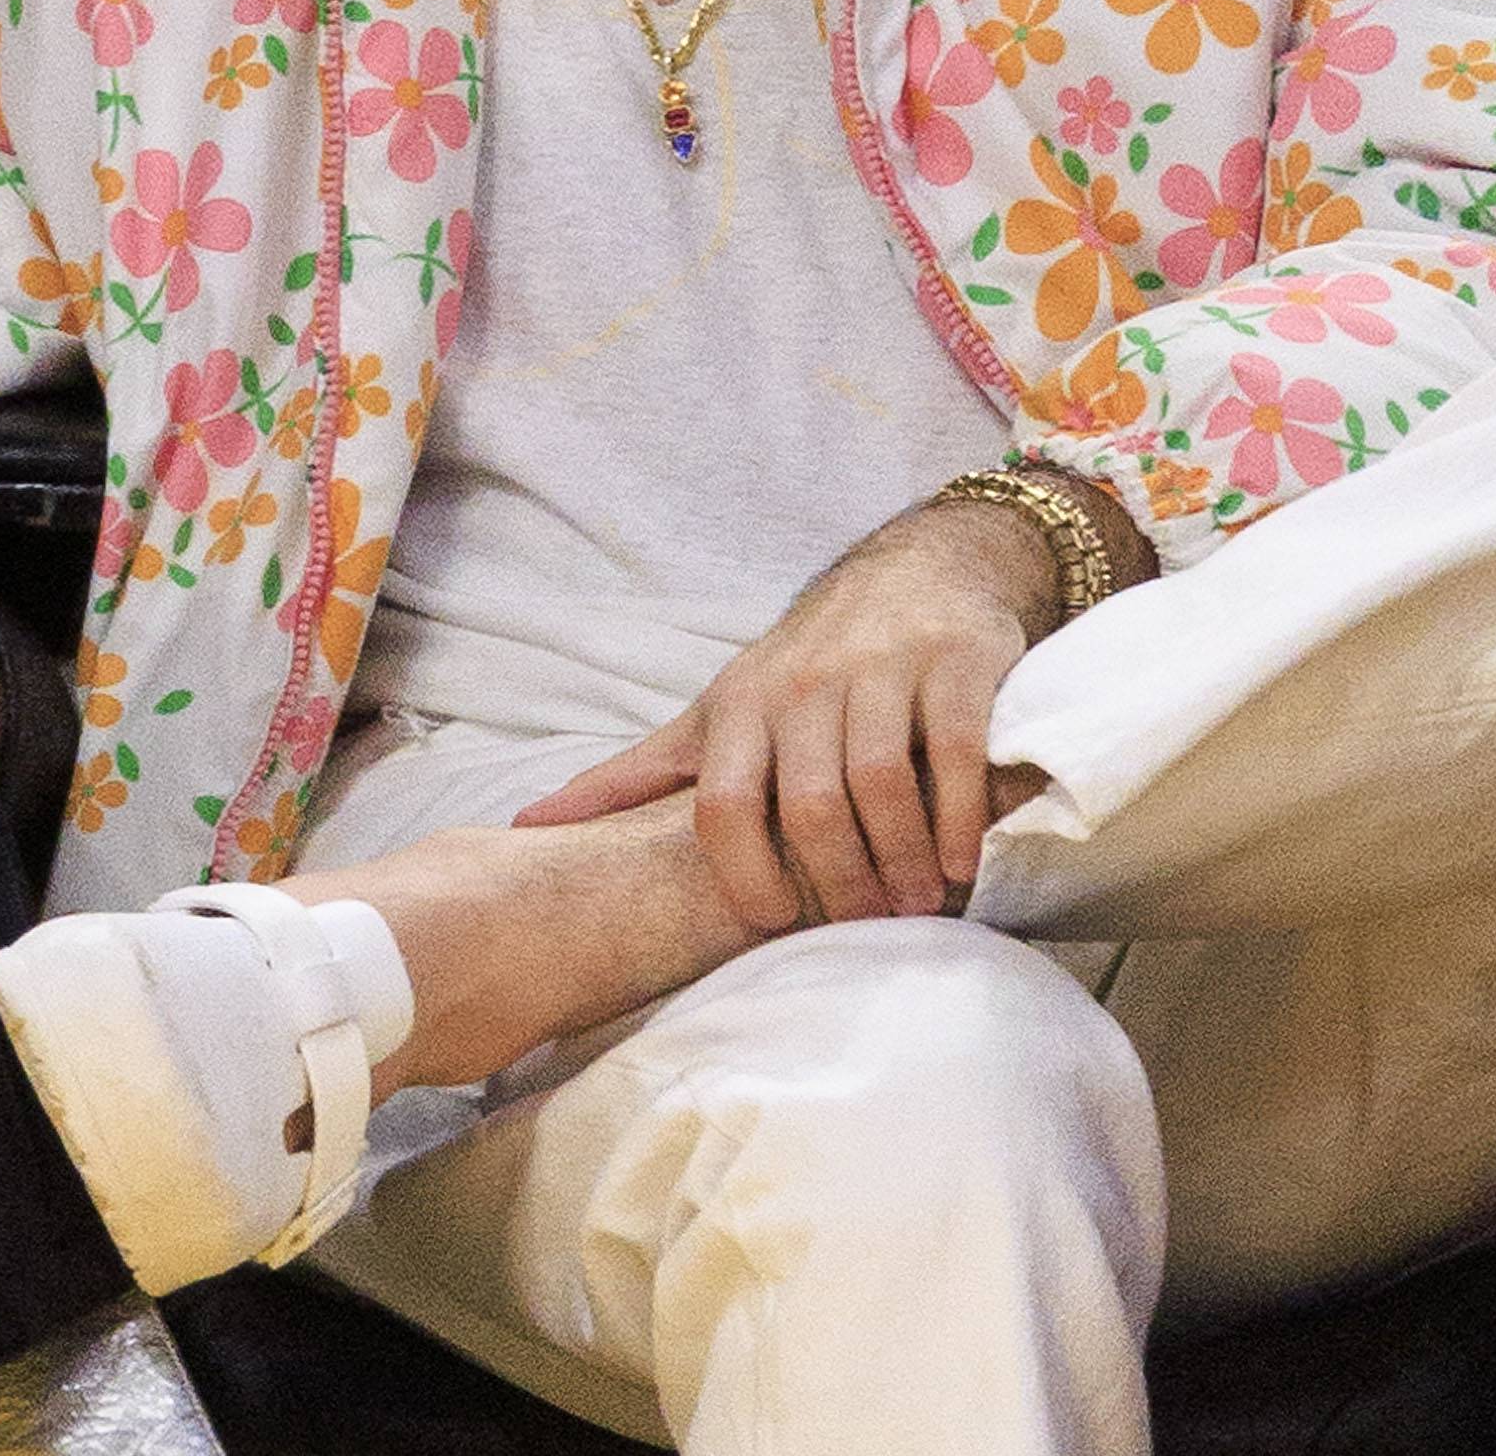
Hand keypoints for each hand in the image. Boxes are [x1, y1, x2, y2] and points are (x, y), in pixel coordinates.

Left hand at [517, 484, 1126, 931]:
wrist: (917, 569)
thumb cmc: (805, 666)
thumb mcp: (715, 712)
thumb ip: (636, 774)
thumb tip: (531, 822)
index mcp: (739, 707)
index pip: (722, 803)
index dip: (744, 874)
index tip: (775, 924)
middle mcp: (805, 686)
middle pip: (810, 805)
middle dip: (838, 884)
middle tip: (866, 926)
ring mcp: (882, 672)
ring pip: (882, 784)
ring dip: (903, 862)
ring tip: (918, 906)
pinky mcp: (954, 666)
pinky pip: (957, 753)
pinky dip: (961, 818)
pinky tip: (964, 862)